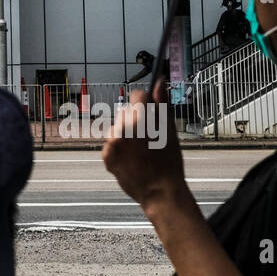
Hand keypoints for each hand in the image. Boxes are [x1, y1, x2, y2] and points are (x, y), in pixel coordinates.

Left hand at [102, 78, 185, 212]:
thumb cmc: (169, 164)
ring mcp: (113, 143)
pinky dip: (120, 148)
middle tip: (149, 137)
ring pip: (118, 127)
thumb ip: (162, 104)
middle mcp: (124, 129)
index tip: (150, 109)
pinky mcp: (106, 155)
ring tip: (141, 150)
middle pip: (126, 112)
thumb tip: (159, 81)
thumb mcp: (170, 131)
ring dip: (126, 134)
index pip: (137, 95)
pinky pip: (112, 143)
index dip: (146, 102)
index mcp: (142, 120)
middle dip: (136, 120)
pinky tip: (132, 158)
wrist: (160, 193)